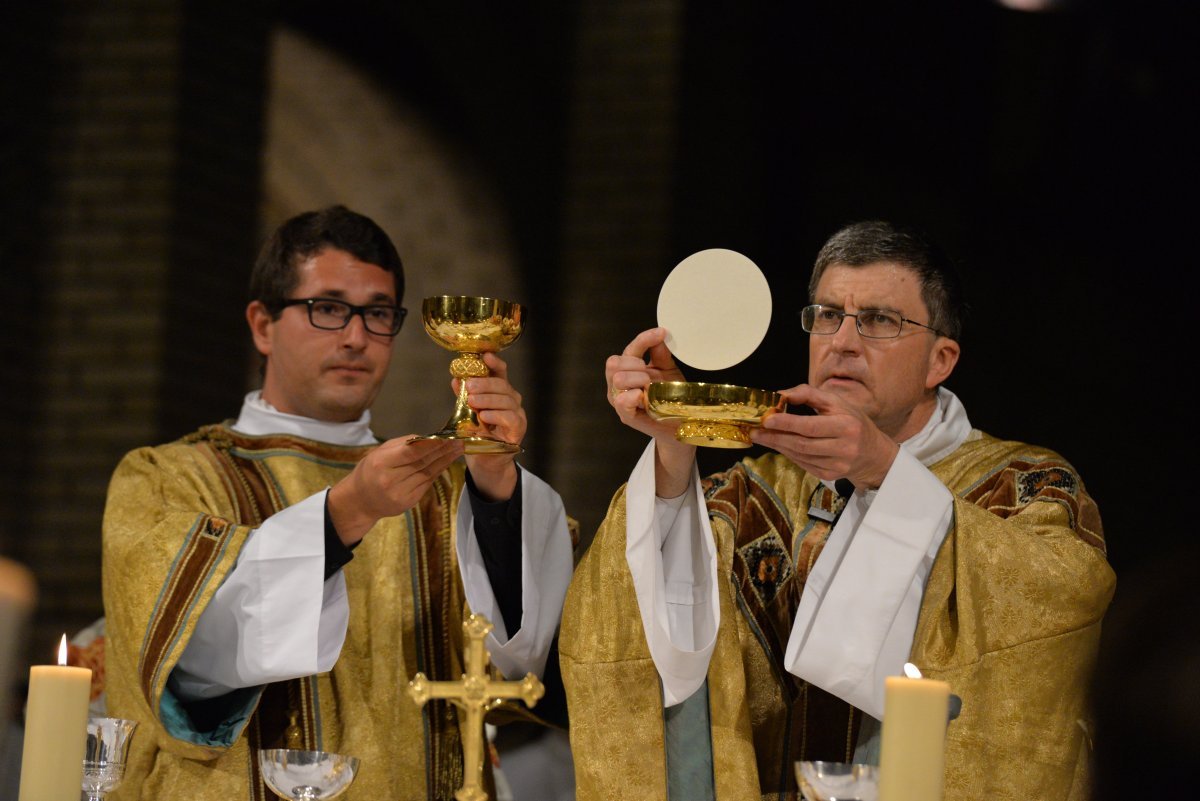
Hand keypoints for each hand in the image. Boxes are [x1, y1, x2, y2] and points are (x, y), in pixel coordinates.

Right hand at [328, 437, 464, 544]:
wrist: (361, 501)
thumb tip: (427, 438)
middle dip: (443, 450)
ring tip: (458, 448)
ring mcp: (400, 494)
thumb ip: (402, 445)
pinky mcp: (408, 503)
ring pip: (428, 474)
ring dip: (445, 460)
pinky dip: (438, 471)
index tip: (447, 436)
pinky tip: (447, 461)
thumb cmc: (370, 470)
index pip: (411, 453)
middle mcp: (391, 480)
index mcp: (381, 463)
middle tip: (460, 439)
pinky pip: (427, 483)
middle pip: (423, 463)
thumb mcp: (379, 452)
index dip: (431, 444)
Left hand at [460, 352, 523, 500]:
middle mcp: (512, 400)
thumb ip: (463, 396)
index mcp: (500, 392)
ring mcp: (517, 415)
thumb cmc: (478, 434)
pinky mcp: (518, 430)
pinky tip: (484, 416)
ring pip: (507, 400)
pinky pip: (510, 418)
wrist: (485, 460)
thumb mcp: (467, 413)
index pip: (501, 372)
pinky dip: (496, 415)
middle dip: (485, 383)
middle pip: (503, 385)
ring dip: (488, 399)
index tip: (485, 356)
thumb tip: (455, 379)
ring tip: (472, 401)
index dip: (495, 363)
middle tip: (469, 386)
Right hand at [605, 327, 694, 496]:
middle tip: (651, 374)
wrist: (680, 424)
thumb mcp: (669, 371)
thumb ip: (661, 354)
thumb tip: (660, 335)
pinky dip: (632, 395)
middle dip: (635, 363)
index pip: (628, 349)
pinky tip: (643, 395)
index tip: (661, 333)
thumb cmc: (672, 397)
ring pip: (617, 379)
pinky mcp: (626, 416)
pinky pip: (621, 401)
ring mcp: (620, 401)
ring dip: (637, 379)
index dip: (643, 339)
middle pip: (613, 362)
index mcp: (627, 371)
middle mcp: (618, 385)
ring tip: (651, 387)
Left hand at [751, 384, 898, 488]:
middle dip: (776, 437)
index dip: (787, 423)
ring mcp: (837, 465)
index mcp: (846, 425)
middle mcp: (844, 447)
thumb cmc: (852, 421)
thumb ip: (808, 394)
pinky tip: (779, 445)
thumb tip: (780, 394)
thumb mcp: (836, 402)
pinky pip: (803, 464)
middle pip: (802, 444)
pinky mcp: (830, 476)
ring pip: (800, 456)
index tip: (767, 420)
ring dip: (779, 446)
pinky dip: (789, 454)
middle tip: (756, 432)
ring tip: (762, 437)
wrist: (873, 453)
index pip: (811, 426)